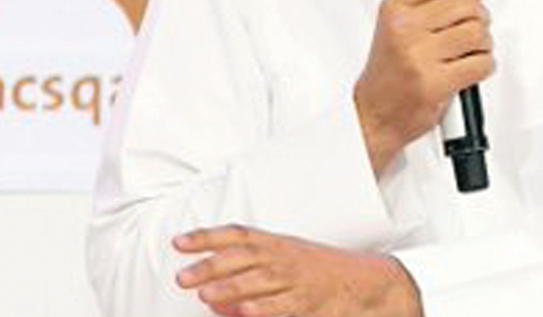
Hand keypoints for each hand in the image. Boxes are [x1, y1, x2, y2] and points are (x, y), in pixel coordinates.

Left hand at [174, 225, 420, 316]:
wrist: (364, 281)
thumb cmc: (317, 270)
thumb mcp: (284, 260)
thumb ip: (248, 273)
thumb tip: (211, 294)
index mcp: (275, 242)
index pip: (236, 234)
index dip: (206, 236)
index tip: (178, 242)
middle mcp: (282, 257)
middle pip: (241, 258)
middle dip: (210, 265)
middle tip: (182, 276)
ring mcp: (294, 280)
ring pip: (257, 282)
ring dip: (229, 288)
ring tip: (204, 295)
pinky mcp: (307, 303)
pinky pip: (280, 307)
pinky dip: (261, 309)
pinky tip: (243, 312)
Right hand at [354, 0, 492, 173]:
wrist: (372, 113)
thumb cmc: (389, 70)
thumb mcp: (400, 23)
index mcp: (394, 9)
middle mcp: (405, 29)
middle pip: (465, 2)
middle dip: (479, 14)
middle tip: (473, 25)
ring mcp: (419, 56)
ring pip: (477, 32)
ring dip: (483, 42)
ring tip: (471, 48)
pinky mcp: (435, 84)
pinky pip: (481, 63)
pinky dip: (485, 65)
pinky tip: (471, 67)